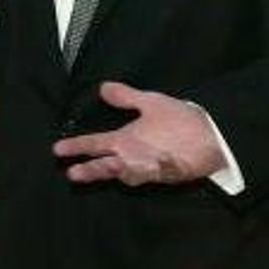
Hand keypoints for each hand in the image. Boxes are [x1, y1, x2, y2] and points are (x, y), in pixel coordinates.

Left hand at [53, 81, 225, 185]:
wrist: (211, 138)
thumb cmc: (181, 120)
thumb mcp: (152, 102)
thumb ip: (126, 97)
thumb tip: (102, 88)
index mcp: (125, 140)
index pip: (94, 143)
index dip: (75, 146)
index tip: (57, 150)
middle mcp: (132, 157)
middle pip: (104, 166)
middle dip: (88, 170)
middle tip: (71, 174)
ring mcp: (146, 170)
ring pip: (123, 176)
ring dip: (109, 176)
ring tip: (94, 176)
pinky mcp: (161, 177)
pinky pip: (144, 179)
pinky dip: (136, 178)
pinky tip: (130, 177)